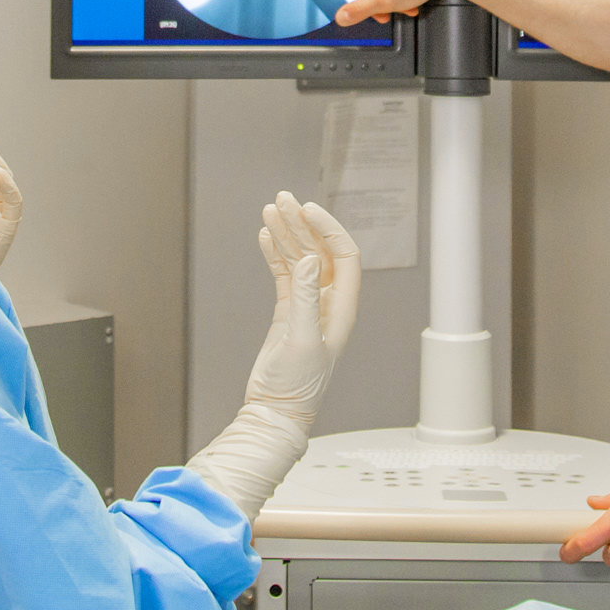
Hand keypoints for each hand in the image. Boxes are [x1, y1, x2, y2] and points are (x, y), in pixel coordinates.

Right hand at [246, 195, 362, 404]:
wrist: (274, 410)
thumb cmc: (296, 387)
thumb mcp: (301, 341)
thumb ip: (306, 298)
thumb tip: (311, 259)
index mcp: (343, 309)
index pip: (345, 256)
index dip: (329, 229)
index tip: (306, 210)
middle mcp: (329, 303)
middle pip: (320, 251)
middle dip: (302, 223)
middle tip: (282, 199)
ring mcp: (308, 305)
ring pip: (299, 258)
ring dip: (286, 233)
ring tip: (269, 209)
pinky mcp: (287, 312)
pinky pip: (284, 274)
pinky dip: (274, 253)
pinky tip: (264, 235)